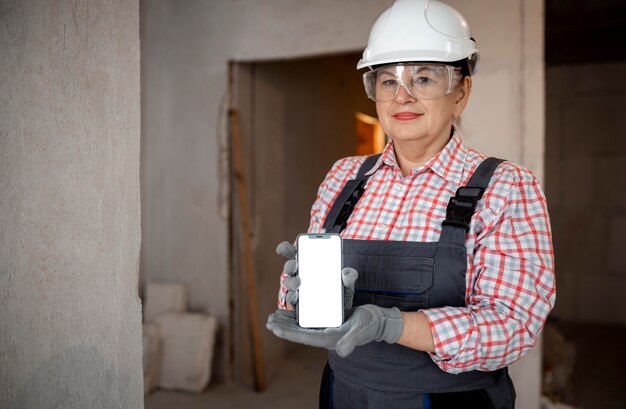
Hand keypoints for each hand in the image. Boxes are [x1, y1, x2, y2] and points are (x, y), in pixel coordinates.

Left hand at [266, 304, 403, 356]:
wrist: (379, 321)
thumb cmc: (370, 325)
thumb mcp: (361, 329)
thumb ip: (351, 339)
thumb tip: (341, 350)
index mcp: (329, 339)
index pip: (303, 337)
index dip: (287, 332)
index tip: (273, 327)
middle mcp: (325, 334)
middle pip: (299, 331)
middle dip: (283, 326)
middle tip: (268, 320)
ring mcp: (326, 327)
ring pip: (302, 325)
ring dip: (288, 321)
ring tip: (274, 316)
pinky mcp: (329, 320)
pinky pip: (310, 319)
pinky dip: (299, 315)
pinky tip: (291, 309)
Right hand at [275, 241, 357, 310]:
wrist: (340, 314)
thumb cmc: (339, 293)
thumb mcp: (346, 284)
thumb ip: (348, 277)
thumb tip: (347, 271)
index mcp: (309, 265)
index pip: (295, 253)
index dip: (286, 248)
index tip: (284, 247)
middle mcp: (299, 275)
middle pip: (289, 267)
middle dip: (290, 264)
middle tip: (295, 264)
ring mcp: (297, 290)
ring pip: (288, 283)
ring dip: (291, 281)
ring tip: (299, 282)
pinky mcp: (297, 305)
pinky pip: (291, 300)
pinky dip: (293, 297)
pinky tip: (296, 296)